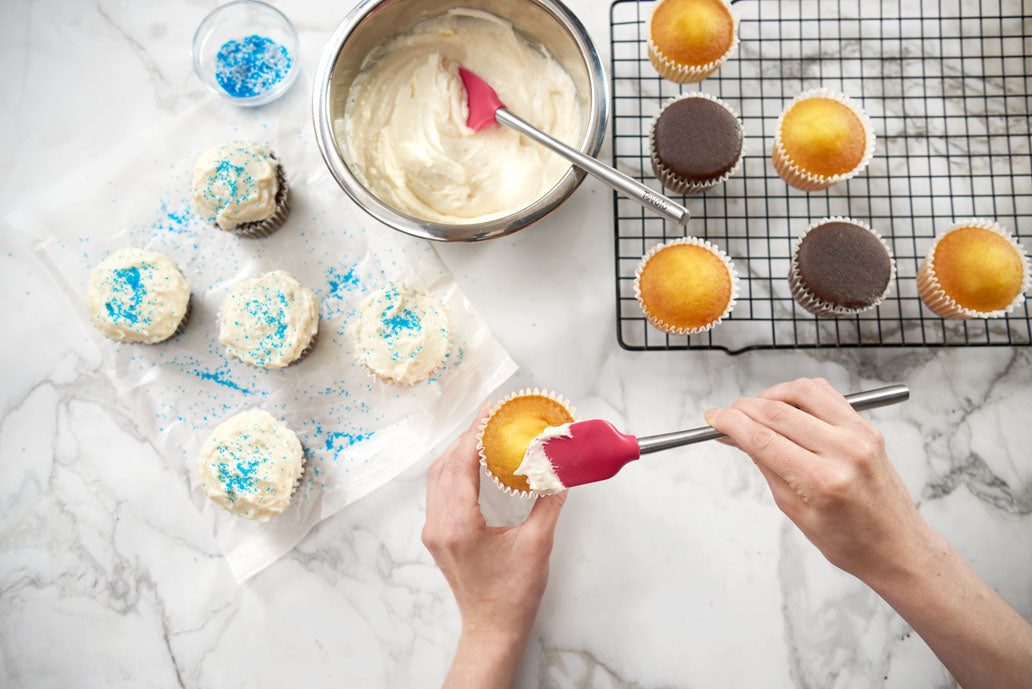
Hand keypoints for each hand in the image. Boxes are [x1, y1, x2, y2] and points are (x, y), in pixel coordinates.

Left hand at [423, 405, 566, 687]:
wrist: (492, 629)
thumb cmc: (514, 594)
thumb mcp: (537, 544)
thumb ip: (548, 503)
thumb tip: (559, 471)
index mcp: (460, 525)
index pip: (461, 465)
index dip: (475, 434)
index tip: (490, 412)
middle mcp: (439, 525)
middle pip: (445, 466)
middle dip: (466, 438)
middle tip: (490, 417)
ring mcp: (434, 531)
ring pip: (438, 478)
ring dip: (457, 452)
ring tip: (482, 434)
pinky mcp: (437, 536)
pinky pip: (439, 492)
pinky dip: (453, 470)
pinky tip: (472, 463)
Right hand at [706, 378, 1031, 688]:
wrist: (897, 546)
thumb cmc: (850, 541)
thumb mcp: (795, 511)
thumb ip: (767, 466)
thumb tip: (739, 437)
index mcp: (823, 481)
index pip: (763, 438)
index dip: (731, 423)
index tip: (713, 418)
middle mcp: (844, 451)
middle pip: (778, 412)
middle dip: (744, 409)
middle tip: (727, 415)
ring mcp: (860, 435)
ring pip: (802, 392)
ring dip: (770, 395)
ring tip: (756, 411)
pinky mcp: (867, 427)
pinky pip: (826, 394)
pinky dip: (799, 393)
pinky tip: (786, 406)